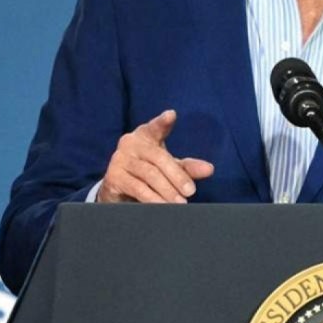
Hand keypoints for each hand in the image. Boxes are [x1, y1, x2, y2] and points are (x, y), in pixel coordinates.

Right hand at [96, 109, 214, 202]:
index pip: (155, 127)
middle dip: (177, 176)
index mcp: (145, 135)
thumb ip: (187, 168)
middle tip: (190, 191)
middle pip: (158, 157)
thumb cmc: (147, 174)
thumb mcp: (169, 168)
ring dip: (167, 190)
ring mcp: (119, 159)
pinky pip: (137, 188)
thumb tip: (209, 169)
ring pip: (149, 174)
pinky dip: (152, 199)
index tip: (171, 116)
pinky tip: (162, 206)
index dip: (163, 122)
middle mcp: (130, 143)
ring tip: (180, 202)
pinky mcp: (113, 177)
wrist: (118, 191)